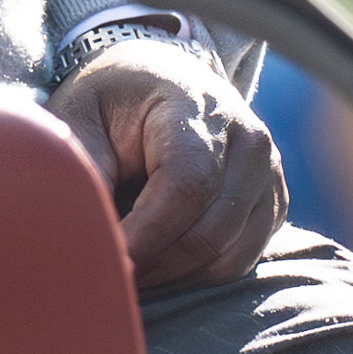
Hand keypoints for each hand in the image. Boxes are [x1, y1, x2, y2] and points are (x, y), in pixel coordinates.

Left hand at [46, 41, 284, 291]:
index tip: (110, 259)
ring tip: (131, 266)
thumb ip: (84, 170)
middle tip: (110, 274)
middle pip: (211, 230)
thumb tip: (84, 232)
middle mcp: (248, 142)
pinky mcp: (271, 205)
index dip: (147, 235)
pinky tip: (160, 259)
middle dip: (155, 263)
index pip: (186, 187)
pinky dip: (198, 271)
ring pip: (229, 255)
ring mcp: (267, 176)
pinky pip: (241, 259)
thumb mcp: (80, 116)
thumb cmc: (114, 100)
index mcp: (197, 108)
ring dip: (175, 274)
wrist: (162, 79)